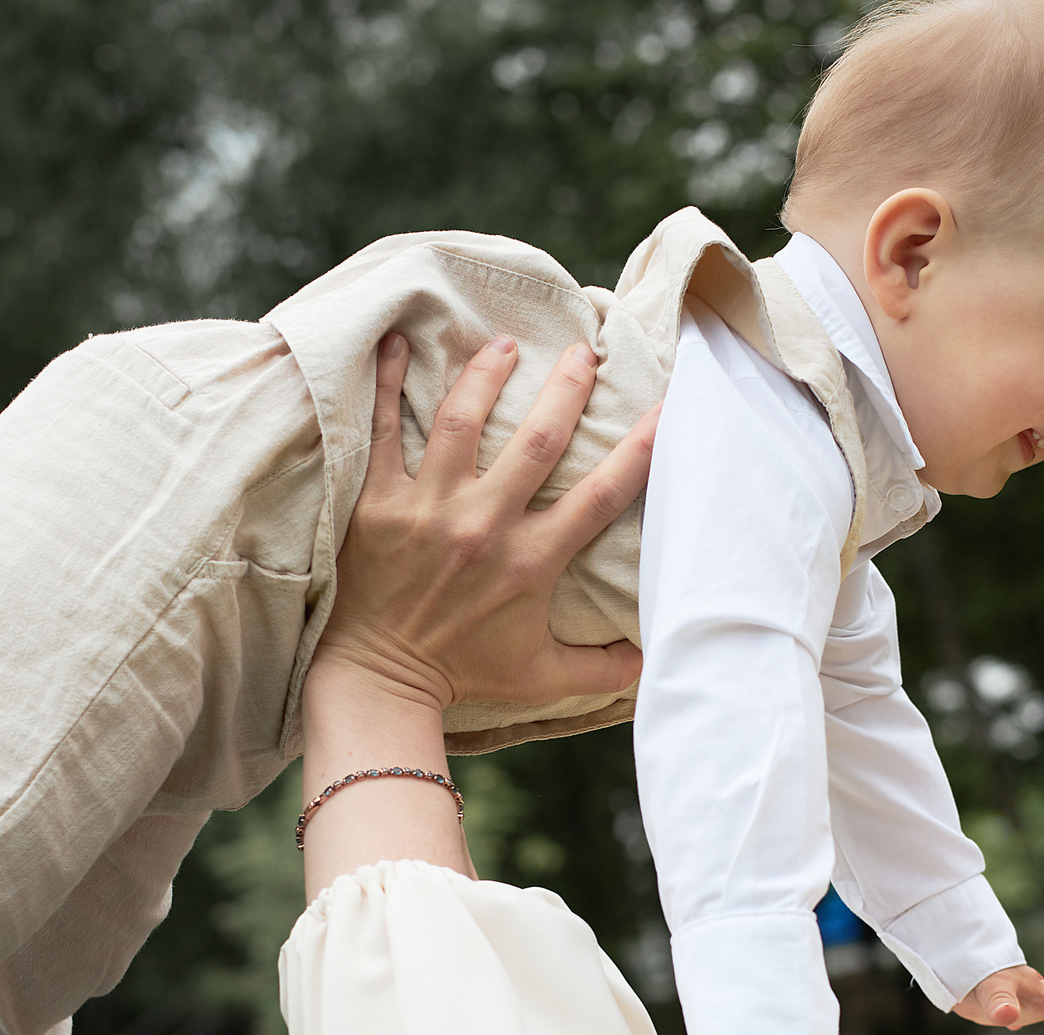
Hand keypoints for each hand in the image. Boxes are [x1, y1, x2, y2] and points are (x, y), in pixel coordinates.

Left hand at [309, 331, 657, 712]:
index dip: (640, 449)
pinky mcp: (378, 505)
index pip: (601, 495)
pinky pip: (383, 433)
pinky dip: (386, 384)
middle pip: (537, 440)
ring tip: (503, 344)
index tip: (666, 407)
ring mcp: (428, 510)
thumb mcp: (543, 677)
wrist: (381, 681)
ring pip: (461, 422)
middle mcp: (484, 526)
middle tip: (581, 349)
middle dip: (565, 388)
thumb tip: (652, 661)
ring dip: (486, 375)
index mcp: (532, 560)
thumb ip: (602, 669)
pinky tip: (396, 343)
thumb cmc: (464, 674)